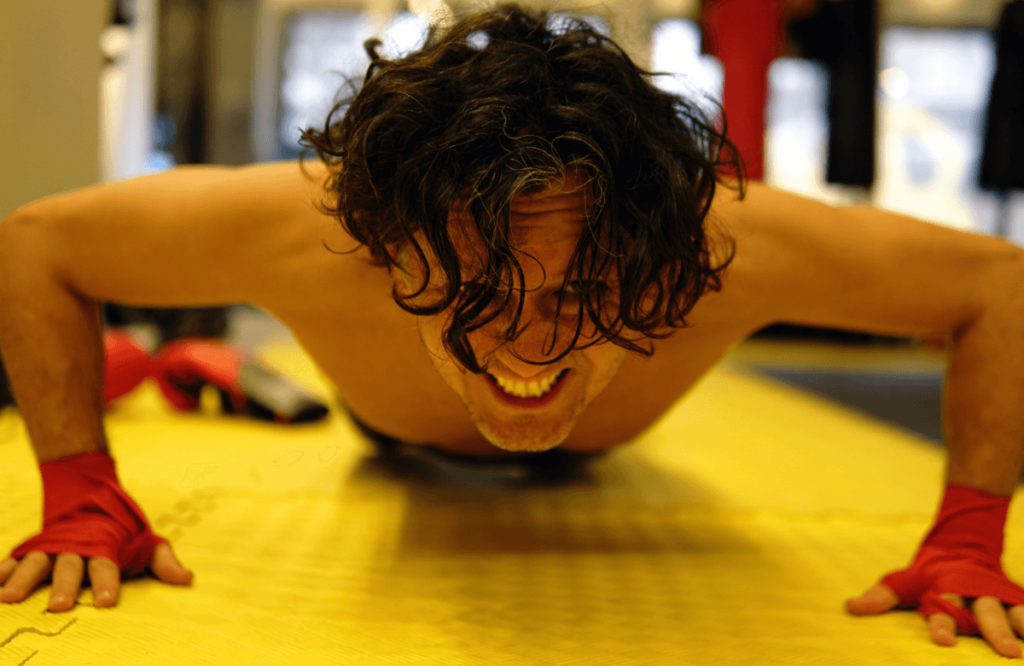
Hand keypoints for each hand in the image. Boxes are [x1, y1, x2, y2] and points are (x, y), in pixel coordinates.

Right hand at [0, 541, 191, 610]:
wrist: (89, 496)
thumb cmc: (121, 530)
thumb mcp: (146, 542)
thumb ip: (164, 561)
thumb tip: (186, 579)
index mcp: (103, 548)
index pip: (106, 567)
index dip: (107, 583)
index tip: (106, 602)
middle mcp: (74, 548)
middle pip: (69, 568)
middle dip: (65, 586)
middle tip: (61, 607)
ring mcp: (49, 547)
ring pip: (35, 563)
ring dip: (23, 580)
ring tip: (9, 598)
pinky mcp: (30, 548)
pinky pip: (12, 559)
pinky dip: (0, 570)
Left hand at [847, 584, 1023, 657]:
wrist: (961, 543)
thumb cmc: (928, 572)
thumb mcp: (902, 581)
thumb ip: (880, 596)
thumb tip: (849, 607)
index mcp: (942, 589)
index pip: (942, 609)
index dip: (942, 625)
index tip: (944, 642)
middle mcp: (971, 592)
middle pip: (984, 612)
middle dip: (994, 631)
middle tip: (1005, 651)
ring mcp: (995, 593)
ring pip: (1010, 610)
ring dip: (1020, 626)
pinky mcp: (1014, 595)